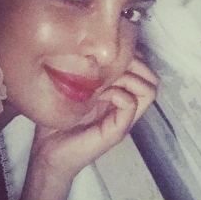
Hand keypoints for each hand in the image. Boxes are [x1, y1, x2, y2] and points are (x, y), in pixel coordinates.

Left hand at [29, 52, 158, 183]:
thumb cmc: (57, 121)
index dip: (134, 57)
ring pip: (149, 91)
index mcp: (119, 96)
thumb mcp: (73, 89)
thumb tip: (90, 47)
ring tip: (106, 80)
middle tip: (110, 66)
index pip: (144, 70)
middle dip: (135, 65)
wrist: (48, 153)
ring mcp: (124, 120)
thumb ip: (87, 73)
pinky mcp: (117, 131)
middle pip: (152, 79)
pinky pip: (130, 104)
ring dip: (129, 78)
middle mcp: (127, 107)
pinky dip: (117, 93)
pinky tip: (99, 93)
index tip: (110, 55)